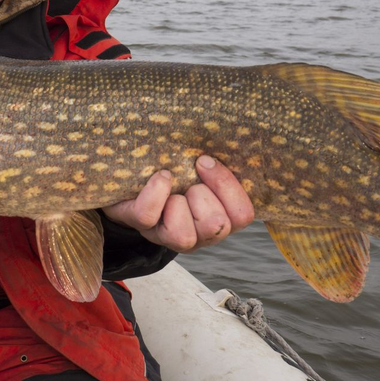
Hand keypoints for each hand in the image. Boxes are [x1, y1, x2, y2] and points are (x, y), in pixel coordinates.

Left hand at [103, 155, 254, 252]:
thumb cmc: (180, 170)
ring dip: (180, 202)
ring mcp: (169, 237)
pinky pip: (148, 215)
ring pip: (184, 236)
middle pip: (218, 226)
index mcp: (222, 217)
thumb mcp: (204, 167)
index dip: (228, 187)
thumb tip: (222, 143)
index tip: (206, 162)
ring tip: (174, 187)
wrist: (136, 176)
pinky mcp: (141, 227)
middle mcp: (200, 235)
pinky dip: (154, 192)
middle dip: (203, 194)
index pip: (243, 215)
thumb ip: (219, 163)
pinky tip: (159, 177)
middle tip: (190, 181)